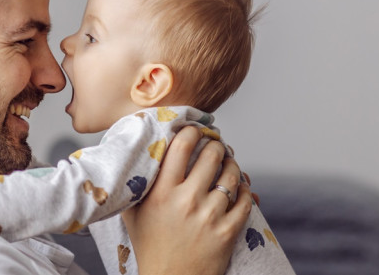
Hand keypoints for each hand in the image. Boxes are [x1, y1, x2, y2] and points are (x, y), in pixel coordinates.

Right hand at [122, 126, 251, 274]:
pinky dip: (244, 190)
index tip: (195, 131)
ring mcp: (209, 216)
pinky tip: (239, 188)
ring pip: (232, 175)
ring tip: (229, 164)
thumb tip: (143, 154)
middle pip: (211, 155)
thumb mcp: (134, 213)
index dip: (192, 132)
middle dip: (216, 145)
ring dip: (233, 165)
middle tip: (216, 145)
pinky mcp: (227, 231)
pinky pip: (244, 200)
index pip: (181, 147)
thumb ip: (138, 184)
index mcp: (161, 193)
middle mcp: (186, 201)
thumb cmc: (150, 246)